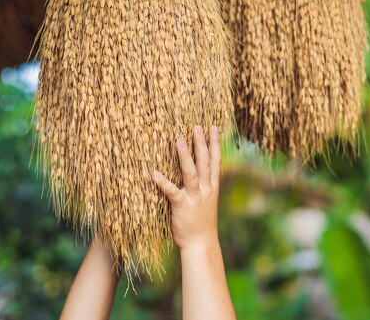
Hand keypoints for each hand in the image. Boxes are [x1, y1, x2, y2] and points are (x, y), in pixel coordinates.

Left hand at [152, 125, 220, 250]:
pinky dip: (163, 182)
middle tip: (198, 126)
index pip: (215, 161)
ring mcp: (195, 197)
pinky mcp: (182, 206)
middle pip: (205, 162)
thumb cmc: (201, 222)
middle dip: (202, 143)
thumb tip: (199, 171)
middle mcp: (206, 189)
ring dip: (185, 156)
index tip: (214, 128)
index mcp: (212, 187)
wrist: (201, 244)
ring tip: (179, 140)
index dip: (215, 144)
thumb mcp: (208, 200)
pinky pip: (172, 192)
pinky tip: (154, 173)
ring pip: (191, 173)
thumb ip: (204, 185)